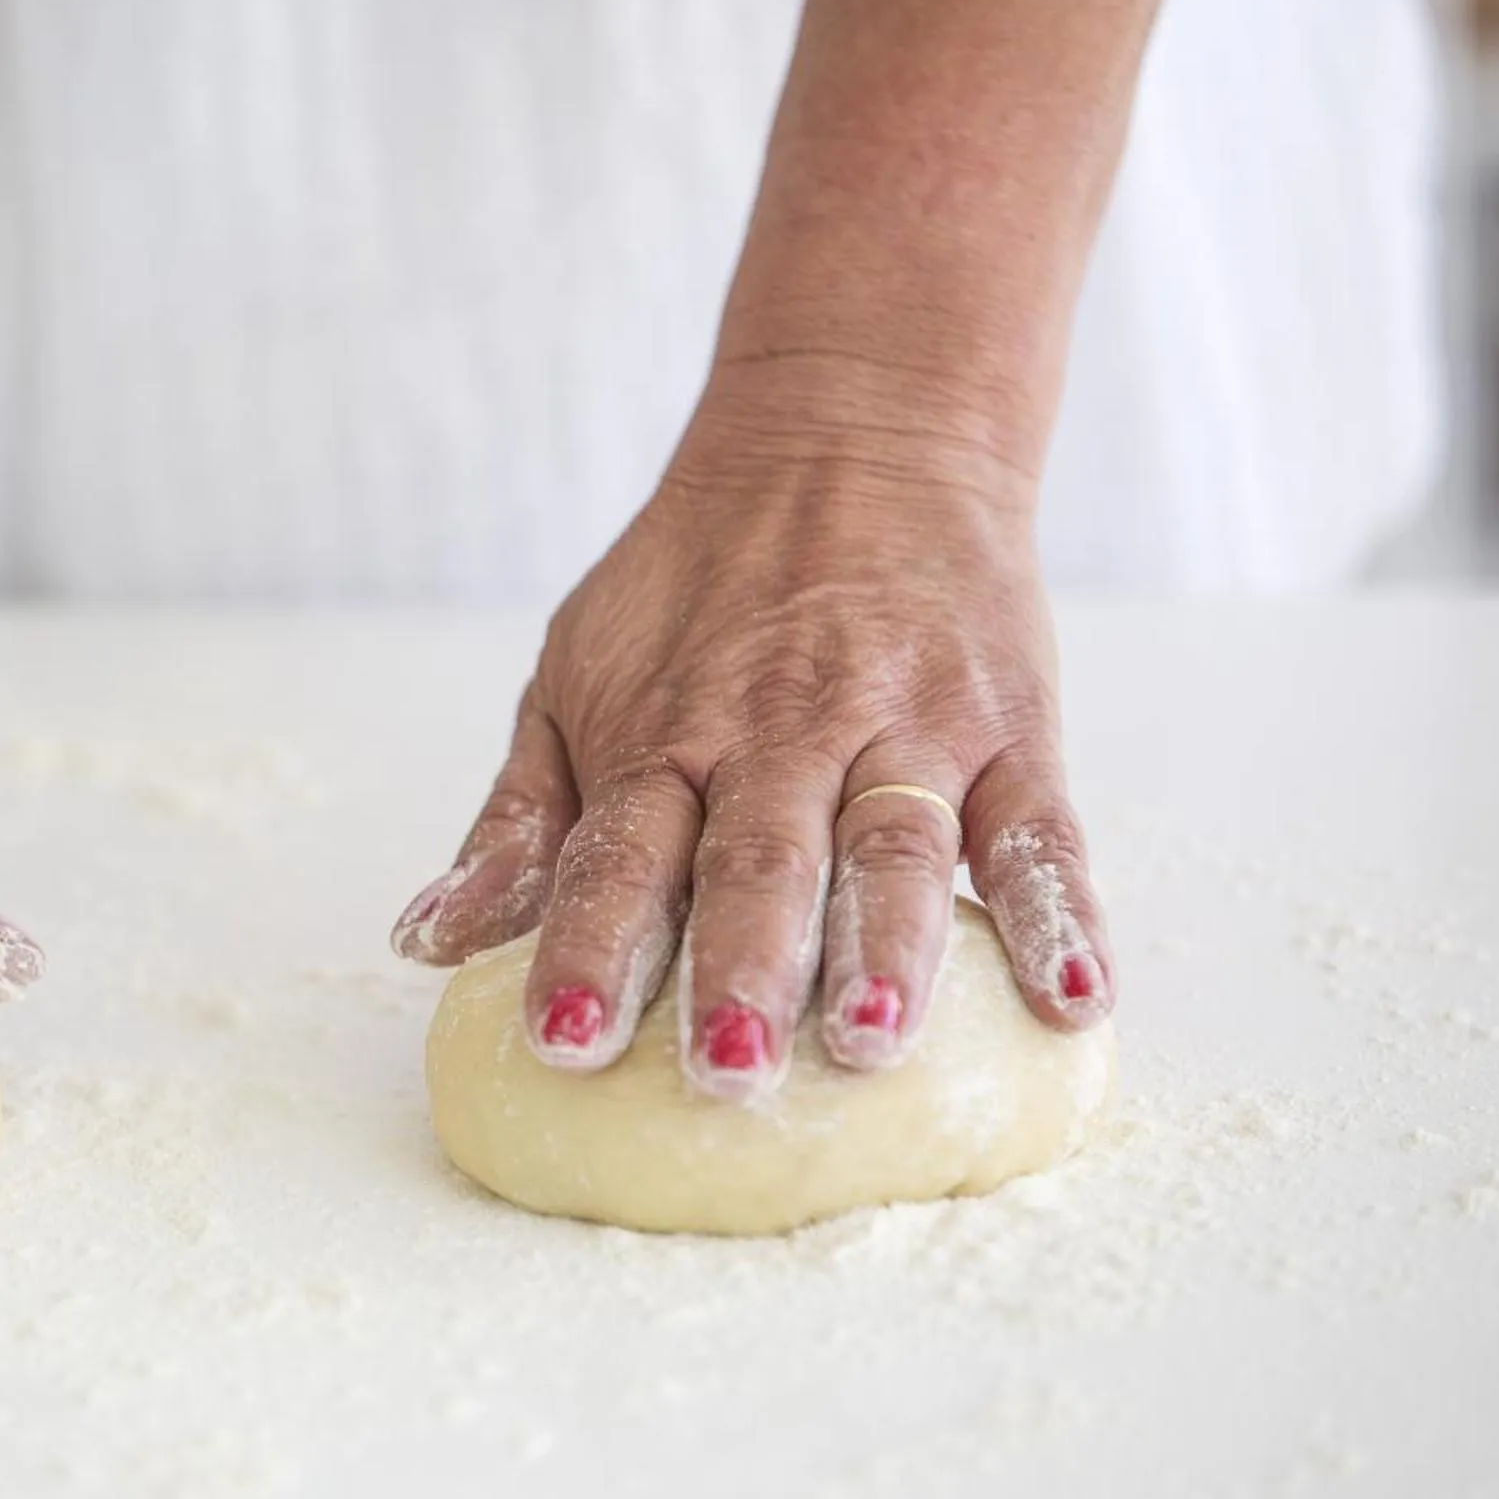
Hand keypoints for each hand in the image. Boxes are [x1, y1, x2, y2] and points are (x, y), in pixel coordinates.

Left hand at [393, 361, 1111, 1095]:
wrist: (852, 427)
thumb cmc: (692, 589)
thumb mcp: (575, 674)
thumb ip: (521, 823)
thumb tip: (426, 943)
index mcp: (662, 736)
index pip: (618, 858)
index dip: (589, 951)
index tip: (564, 1045)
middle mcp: (778, 734)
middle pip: (756, 865)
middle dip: (739, 970)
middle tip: (727, 1072)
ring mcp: (902, 728)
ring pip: (893, 851)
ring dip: (887, 951)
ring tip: (874, 1043)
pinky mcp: (1009, 724)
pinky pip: (1038, 830)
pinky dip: (1057, 914)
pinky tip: (1073, 1001)